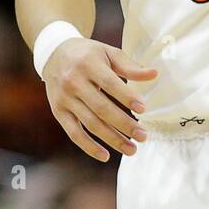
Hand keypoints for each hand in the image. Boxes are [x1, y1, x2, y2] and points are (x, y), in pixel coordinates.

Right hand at [43, 38, 157, 160]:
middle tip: (143, 136)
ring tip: (131, 149)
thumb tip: (154, 74)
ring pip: (90, 123)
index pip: (110, 83)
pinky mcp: (58, 112)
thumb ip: (130, 66)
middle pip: (101, 108)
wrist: (53, 54)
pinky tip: (106, 156)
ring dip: (112, 139)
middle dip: (124, 124)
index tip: (143, 109)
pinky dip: (89, 146)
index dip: (126, 97)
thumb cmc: (87, 54)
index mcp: (88, 64)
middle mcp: (74, 82)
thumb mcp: (108, 52)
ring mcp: (65, 99)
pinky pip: (74, 133)